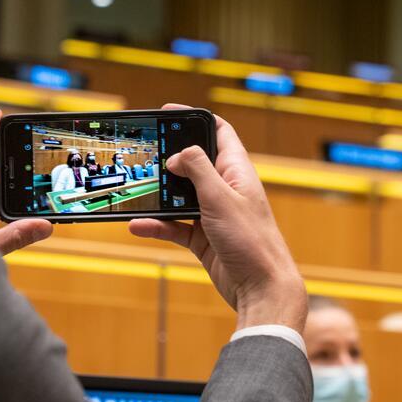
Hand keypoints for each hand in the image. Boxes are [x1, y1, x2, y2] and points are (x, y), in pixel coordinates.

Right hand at [129, 105, 307, 332]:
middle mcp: (225, 190)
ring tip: (139, 191)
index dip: (195, 118)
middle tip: (145, 153)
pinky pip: (175, 226)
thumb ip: (199, 170)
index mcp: (237, 172)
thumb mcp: (221, 198)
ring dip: (160, 195)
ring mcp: (214, 214)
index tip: (169, 112)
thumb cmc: (252, 242)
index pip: (219, 132)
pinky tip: (140, 225)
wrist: (262, 289)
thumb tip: (178, 154)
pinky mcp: (204, 238)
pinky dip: (158, 225)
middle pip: (194, 163)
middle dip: (170, 158)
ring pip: (180, 196)